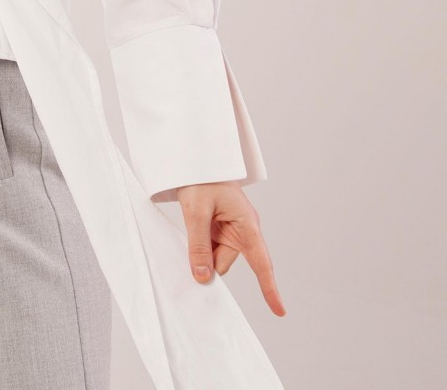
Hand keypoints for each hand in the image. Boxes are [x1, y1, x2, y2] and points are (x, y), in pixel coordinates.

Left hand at [177, 180, 285, 315]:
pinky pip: (210, 249)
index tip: (280, 311)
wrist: (196, 160)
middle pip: (225, 263)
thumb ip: (199, 245)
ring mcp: (231, 231)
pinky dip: (199, 248)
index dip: (269, 289)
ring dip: (201, 252)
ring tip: (191, 225)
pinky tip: (191, 233)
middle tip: (191, 244)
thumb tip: (203, 278)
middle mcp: (243, 231)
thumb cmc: (202, 180)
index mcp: (248, 225)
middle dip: (208, 262)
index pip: (262, 263)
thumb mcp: (196, 212)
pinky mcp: (220, 229)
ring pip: (215, 257)